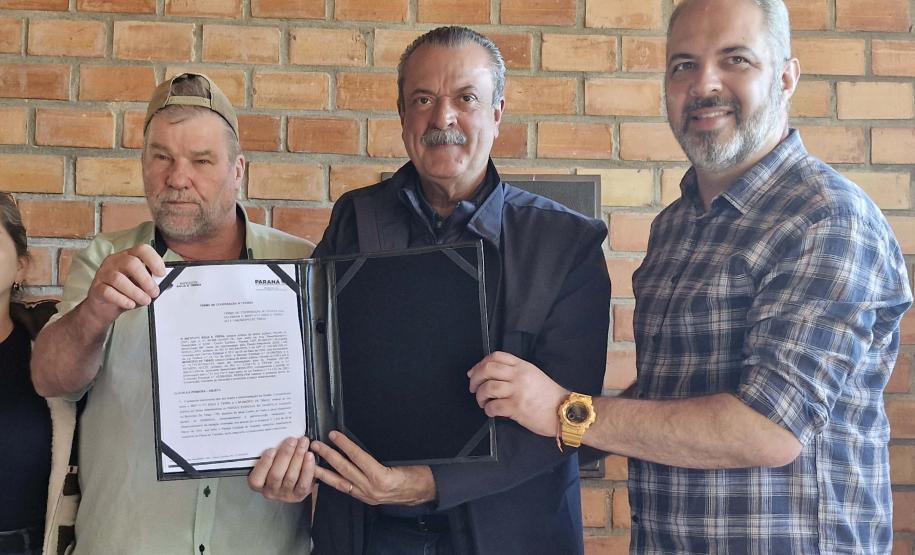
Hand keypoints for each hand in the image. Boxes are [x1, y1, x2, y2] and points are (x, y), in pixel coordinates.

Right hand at [81, 244, 165, 325]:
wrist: (103, 306)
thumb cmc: (124, 292)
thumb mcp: (139, 283)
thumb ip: (149, 280)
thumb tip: (160, 284)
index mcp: (128, 256)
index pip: (142, 250)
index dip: (154, 260)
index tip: (161, 273)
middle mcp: (115, 261)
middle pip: (131, 263)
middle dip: (146, 280)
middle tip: (154, 292)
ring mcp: (103, 273)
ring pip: (119, 279)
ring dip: (136, 292)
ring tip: (145, 300)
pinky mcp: (96, 288)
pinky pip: (108, 292)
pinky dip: (122, 299)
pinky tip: (130, 304)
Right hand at [248, 437, 315, 502]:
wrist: (295, 480)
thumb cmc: (279, 466)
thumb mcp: (270, 460)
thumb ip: (271, 454)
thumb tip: (279, 437)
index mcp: (259, 484)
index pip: (256, 479)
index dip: (264, 464)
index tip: (272, 449)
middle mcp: (270, 491)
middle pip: (276, 475)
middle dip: (285, 455)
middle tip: (292, 440)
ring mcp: (285, 495)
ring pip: (291, 476)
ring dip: (298, 457)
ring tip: (303, 443)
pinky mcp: (299, 495)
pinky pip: (304, 482)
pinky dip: (307, 468)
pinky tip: (309, 455)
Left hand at [310, 431, 435, 505]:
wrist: (425, 491)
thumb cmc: (417, 474)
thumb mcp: (401, 460)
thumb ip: (380, 454)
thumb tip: (361, 442)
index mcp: (381, 477)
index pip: (358, 457)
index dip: (345, 445)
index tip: (334, 435)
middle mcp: (372, 488)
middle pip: (345, 470)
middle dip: (328, 456)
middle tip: (316, 445)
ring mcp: (368, 495)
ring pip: (341, 483)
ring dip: (325, 472)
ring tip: (311, 463)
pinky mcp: (367, 499)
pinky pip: (347, 490)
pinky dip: (335, 482)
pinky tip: (326, 477)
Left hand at [468, 351, 568, 437]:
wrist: (564, 411)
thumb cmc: (549, 396)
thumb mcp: (534, 375)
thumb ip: (516, 372)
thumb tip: (493, 376)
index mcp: (523, 366)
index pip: (496, 356)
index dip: (481, 363)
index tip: (475, 372)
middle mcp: (519, 376)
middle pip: (488, 369)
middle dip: (475, 378)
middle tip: (473, 387)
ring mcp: (517, 391)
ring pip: (488, 388)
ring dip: (480, 396)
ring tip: (482, 402)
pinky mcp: (516, 407)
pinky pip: (493, 406)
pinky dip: (488, 409)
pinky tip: (491, 411)